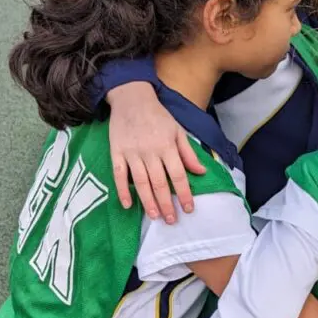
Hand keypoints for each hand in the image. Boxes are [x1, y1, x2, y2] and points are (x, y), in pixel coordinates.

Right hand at [107, 83, 205, 220]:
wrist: (131, 97)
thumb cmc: (158, 116)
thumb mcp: (178, 130)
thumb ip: (188, 153)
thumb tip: (201, 172)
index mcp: (167, 146)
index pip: (178, 175)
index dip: (184, 194)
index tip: (189, 209)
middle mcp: (150, 152)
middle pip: (159, 183)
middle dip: (167, 204)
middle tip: (171, 220)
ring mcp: (132, 153)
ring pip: (141, 182)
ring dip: (148, 201)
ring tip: (154, 217)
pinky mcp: (116, 152)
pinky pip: (119, 174)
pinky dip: (123, 190)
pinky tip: (128, 204)